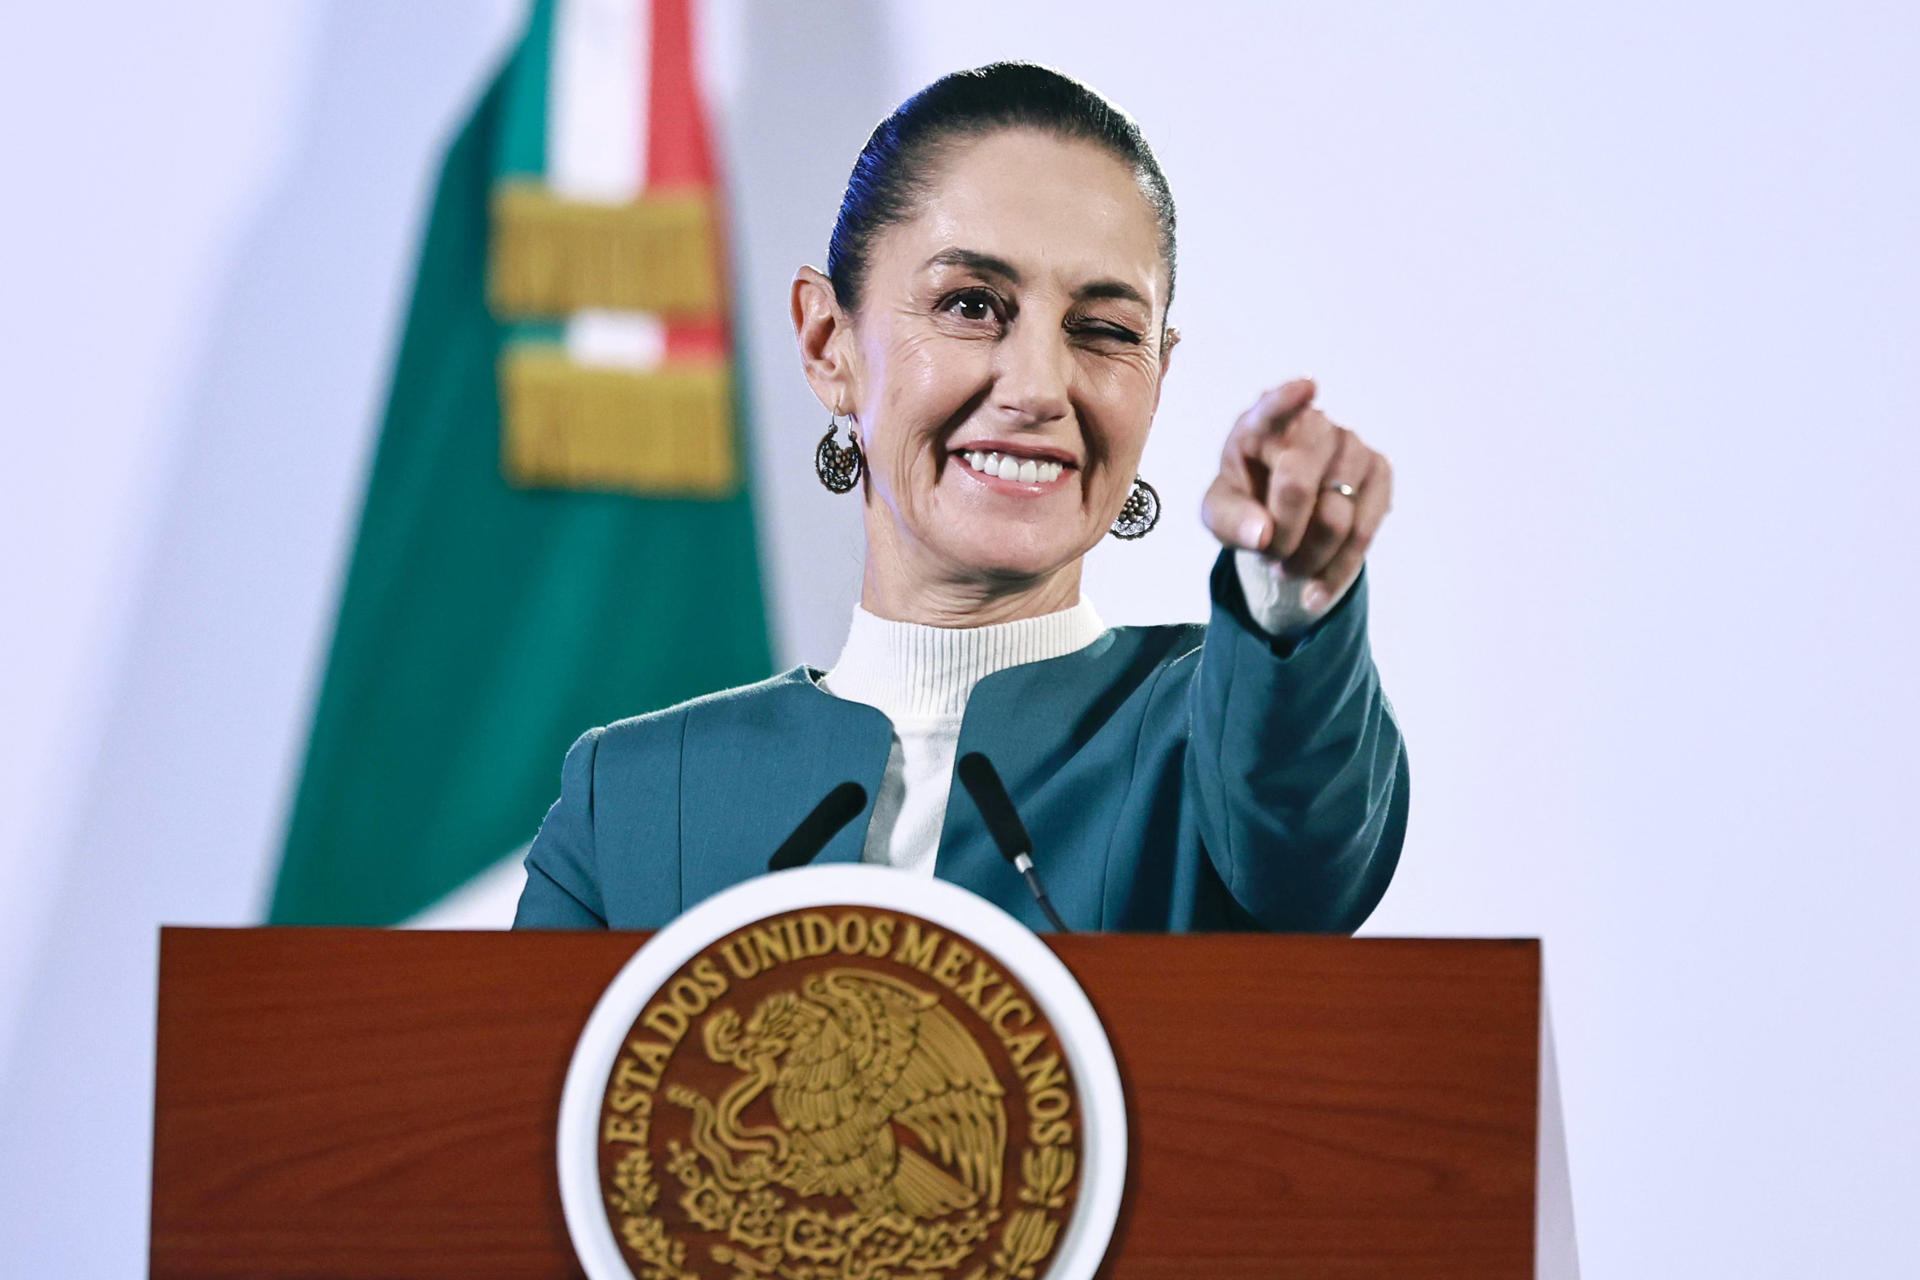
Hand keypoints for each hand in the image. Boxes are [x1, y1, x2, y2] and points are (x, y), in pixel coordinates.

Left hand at [1202, 379, 1392, 611]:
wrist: (1283, 517)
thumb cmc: (1245, 503)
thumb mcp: (1219, 514)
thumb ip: (1230, 521)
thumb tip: (1263, 534)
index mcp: (1261, 424)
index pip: (1273, 406)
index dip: (1288, 399)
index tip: (1306, 388)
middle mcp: (1312, 425)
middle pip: (1297, 486)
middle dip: (1279, 536)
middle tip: (1267, 557)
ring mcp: (1351, 445)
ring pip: (1336, 518)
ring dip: (1306, 559)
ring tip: (1287, 568)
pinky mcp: (1379, 473)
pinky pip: (1364, 534)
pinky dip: (1336, 573)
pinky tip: (1315, 592)